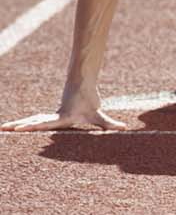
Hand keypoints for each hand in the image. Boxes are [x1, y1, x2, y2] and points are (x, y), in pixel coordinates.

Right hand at [2, 101, 131, 131]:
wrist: (82, 85)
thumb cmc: (89, 100)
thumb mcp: (99, 114)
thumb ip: (110, 123)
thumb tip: (125, 128)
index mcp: (62, 117)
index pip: (46, 123)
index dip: (34, 126)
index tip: (21, 127)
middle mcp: (53, 116)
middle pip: (34, 121)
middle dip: (19, 125)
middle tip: (4, 129)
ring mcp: (50, 114)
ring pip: (32, 119)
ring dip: (19, 124)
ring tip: (3, 128)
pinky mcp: (50, 115)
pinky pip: (35, 119)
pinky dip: (26, 123)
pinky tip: (16, 127)